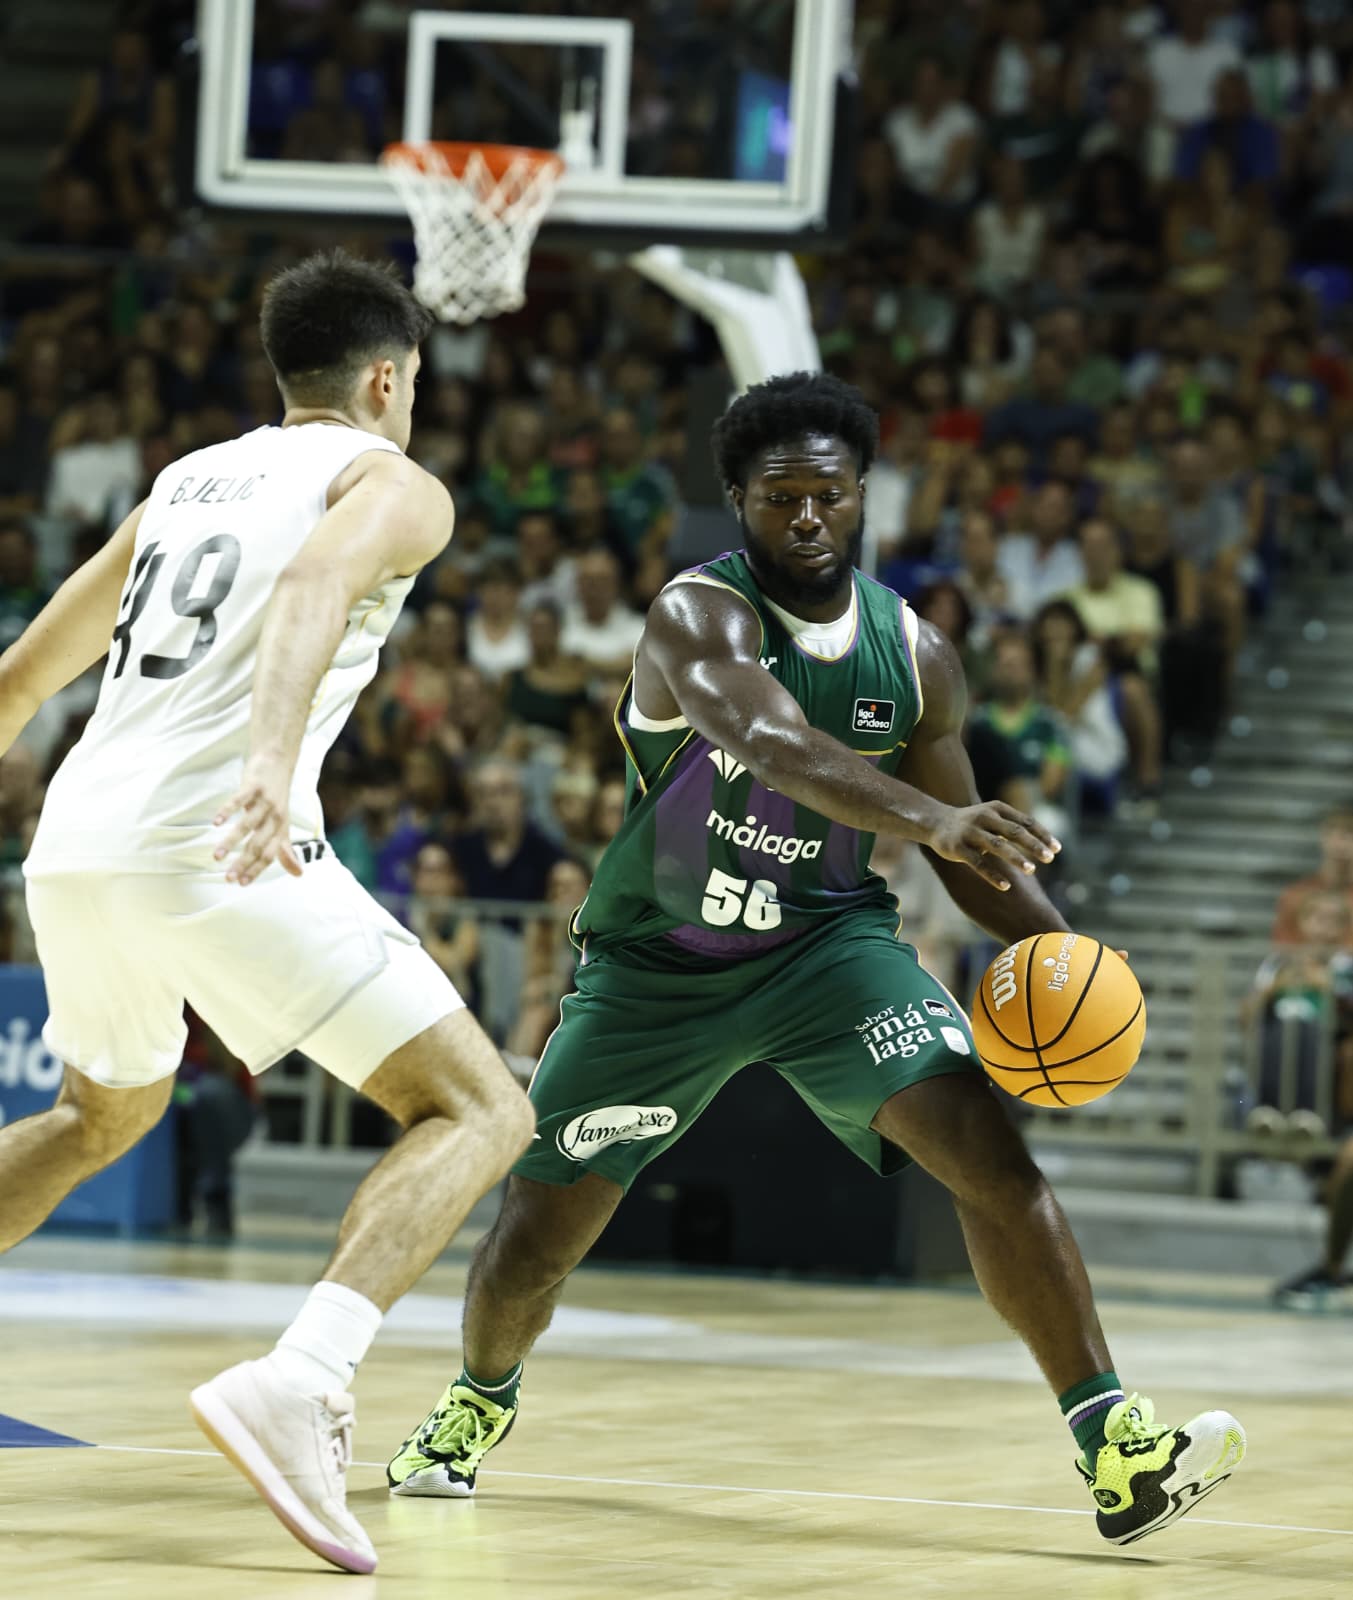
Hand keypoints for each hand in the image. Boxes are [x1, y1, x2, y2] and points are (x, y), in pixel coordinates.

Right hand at [213, 754, 302, 885]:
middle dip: (243, 863)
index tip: (241, 883)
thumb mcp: (283, 825)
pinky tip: (216, 823)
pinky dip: (227, 811)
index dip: (257, 869)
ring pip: (247, 825)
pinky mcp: (254, 786)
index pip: (269, 854)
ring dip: (231, 842)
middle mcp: (275, 817)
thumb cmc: (276, 799)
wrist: (278, 762)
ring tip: (216, 856)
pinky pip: (239, 800)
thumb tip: (299, 874)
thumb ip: (286, 850)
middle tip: (227, 878)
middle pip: (258, 844)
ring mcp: (265, 801)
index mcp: (281, 829)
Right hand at [923, 800, 1059, 891]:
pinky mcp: (958, 848)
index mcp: (997, 808)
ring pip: (998, 845)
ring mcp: (970, 832)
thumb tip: (1044, 843)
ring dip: (1016, 858)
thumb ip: (1013, 825)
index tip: (1057, 849)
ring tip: (1031, 870)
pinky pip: (978, 863)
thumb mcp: (992, 817)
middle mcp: (984, 817)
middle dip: (1033, 845)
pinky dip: (993, 875)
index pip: (1025, 821)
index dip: (1042, 834)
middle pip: (1014, 831)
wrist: (935, 822)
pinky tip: (1006, 886)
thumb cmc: (971, 823)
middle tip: (1050, 858)